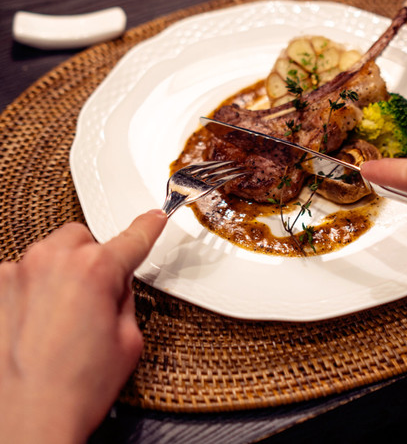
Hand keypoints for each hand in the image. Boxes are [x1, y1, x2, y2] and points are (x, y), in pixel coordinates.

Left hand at [0, 209, 166, 443]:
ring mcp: (17, 273)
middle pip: (82, 240)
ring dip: (58, 276)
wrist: (24, 424)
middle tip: (94, 300)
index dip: (147, 228)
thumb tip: (116, 286)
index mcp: (95, 270)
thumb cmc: (71, 393)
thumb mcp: (127, 343)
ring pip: (49, 256)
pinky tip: (33, 327)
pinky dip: (29, 294)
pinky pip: (20, 277)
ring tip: (59, 323)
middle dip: (91, 262)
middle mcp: (53, 261)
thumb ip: (124, 299)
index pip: (132, 238)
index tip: (152, 219)